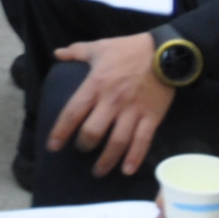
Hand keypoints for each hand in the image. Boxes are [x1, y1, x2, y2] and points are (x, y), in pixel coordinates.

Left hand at [48, 34, 173, 176]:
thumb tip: (57, 53)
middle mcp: (112, 102)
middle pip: (93, 132)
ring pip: (116, 142)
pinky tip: (126, 170)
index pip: (72, 112)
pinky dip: (134, 158)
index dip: (61, 131)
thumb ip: (76, 51)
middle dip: (84, 146)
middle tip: (81, 151)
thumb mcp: (100, 46)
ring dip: (106, 160)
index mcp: (96, 84)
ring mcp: (133, 111)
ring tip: (98, 171)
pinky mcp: (152, 117)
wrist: (165, 51)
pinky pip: (142, 142)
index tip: (53, 146)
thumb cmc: (129, 49)